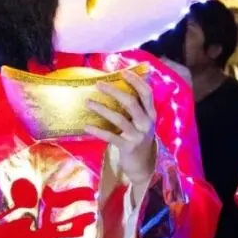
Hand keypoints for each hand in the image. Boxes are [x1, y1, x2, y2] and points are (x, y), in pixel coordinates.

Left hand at [86, 69, 156, 190]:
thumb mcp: (143, 121)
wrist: (143, 165)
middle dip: (114, 91)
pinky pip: (110, 136)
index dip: (136, 81)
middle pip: (131, 102)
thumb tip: (134, 81)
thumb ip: (139, 104)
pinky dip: (97, 130)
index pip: (147, 93)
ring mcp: (137, 136)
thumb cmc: (139, 138)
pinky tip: (86, 126)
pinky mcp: (127, 147)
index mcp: (151, 114)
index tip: (123, 72)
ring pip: (119, 118)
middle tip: (98, 84)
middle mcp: (146, 123)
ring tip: (88, 102)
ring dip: (102, 108)